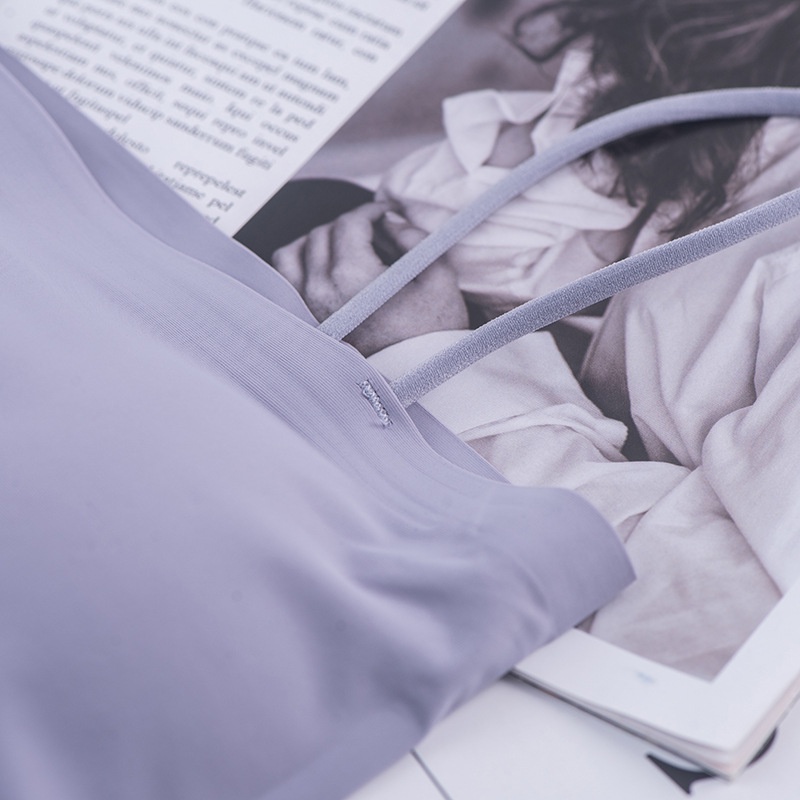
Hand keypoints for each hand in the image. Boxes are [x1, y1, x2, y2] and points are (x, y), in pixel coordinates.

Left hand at [272, 203, 468, 355]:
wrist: (418, 378)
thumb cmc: (432, 333)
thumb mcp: (439, 279)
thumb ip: (414, 239)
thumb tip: (390, 221)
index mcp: (353, 276)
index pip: (349, 223)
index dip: (369, 212)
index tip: (384, 215)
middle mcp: (321, 291)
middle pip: (322, 234)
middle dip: (348, 225)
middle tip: (372, 232)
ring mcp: (308, 310)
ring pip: (292, 254)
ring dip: (315, 241)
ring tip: (341, 247)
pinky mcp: (305, 325)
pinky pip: (283, 284)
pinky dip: (296, 267)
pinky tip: (320, 269)